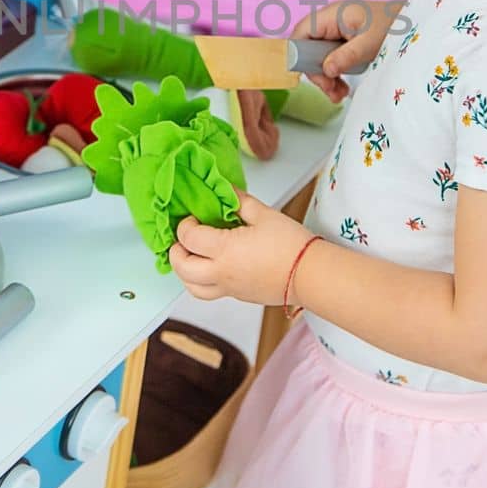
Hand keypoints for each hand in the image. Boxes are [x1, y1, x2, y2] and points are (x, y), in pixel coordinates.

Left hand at [168, 194, 316, 306]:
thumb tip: (225, 191)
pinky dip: (202, 281)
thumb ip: (239, 202)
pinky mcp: (239, 297)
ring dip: (185, 272)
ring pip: (192, 288)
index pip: (189, 238)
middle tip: (183, 239)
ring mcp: (229, 288)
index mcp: (225, 250)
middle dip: (175, 251)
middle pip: (182, 268)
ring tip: (192, 256)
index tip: (193, 218)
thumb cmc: (291, 244)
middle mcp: (222, 273)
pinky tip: (213, 266)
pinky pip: (211, 293)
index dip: (185, 225)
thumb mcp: (263, 214)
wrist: (311, 275)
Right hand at [291, 0, 397, 101]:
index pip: (301, 32)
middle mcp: (330, 21)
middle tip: (331, 91)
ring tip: (339, 94)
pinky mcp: (344, 41)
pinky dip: (334, 73)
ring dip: (325, 77)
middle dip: (317, 72)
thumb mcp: (370, 44)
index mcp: (332, 15)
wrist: (416, 22)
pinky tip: (343, 88)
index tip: (313, 76)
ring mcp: (336, 30)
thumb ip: (346, 56)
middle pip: (308, 48)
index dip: (299, 54)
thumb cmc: (393, 26)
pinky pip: (330, 58)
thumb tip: (325, 70)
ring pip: (318, 56)